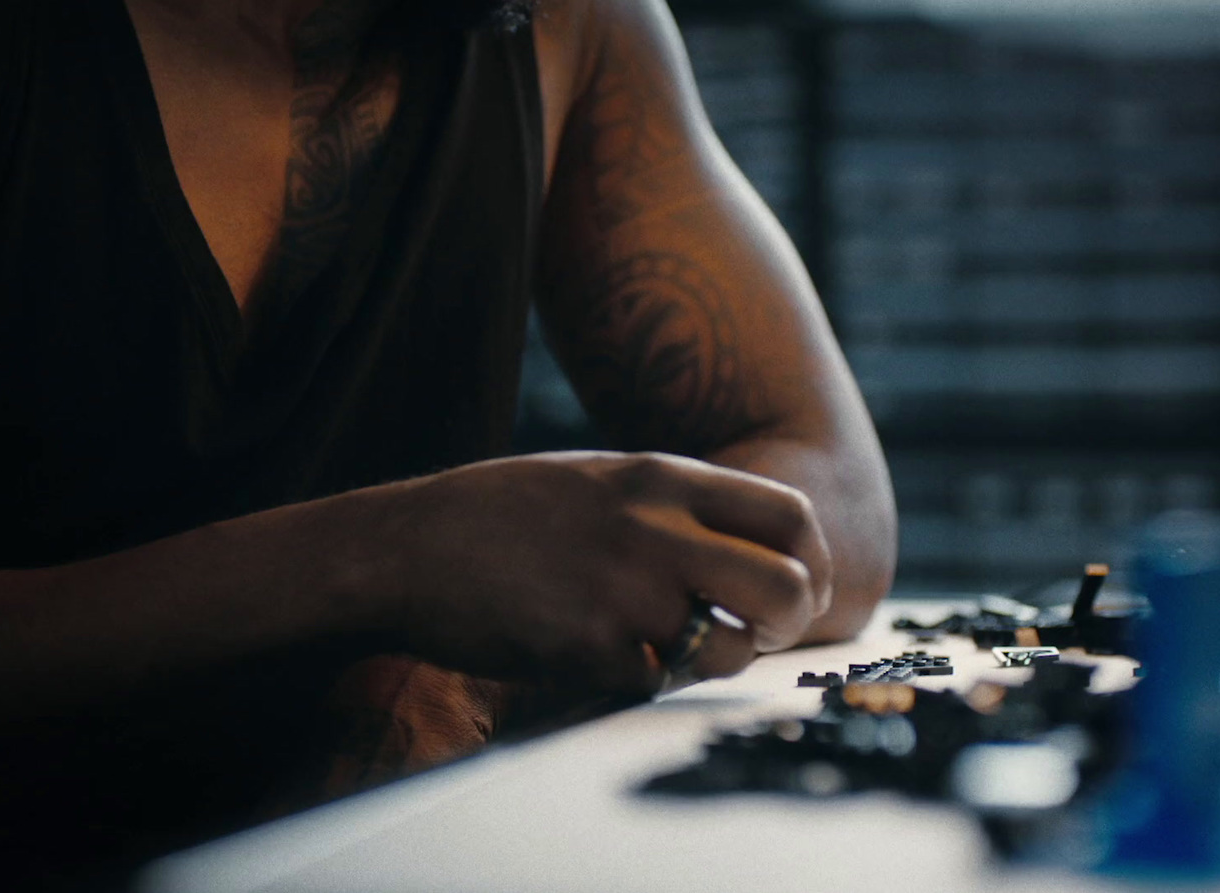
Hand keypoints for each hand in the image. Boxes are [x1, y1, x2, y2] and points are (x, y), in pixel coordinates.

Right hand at [361, 451, 831, 693]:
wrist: (409, 547)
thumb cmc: (503, 511)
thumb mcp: (600, 475)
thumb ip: (674, 501)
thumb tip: (746, 539)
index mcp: (662, 477)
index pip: (790, 514)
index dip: (810, 559)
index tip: (796, 584)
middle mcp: (656, 530)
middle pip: (785, 587)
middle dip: (788, 620)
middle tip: (760, 630)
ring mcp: (624, 592)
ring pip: (730, 647)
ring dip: (716, 657)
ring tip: (674, 644)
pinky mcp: (590, 650)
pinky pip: (658, 681)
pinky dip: (647, 677)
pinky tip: (608, 654)